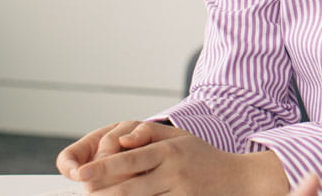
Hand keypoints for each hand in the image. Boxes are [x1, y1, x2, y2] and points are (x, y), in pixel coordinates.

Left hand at [66, 121, 291, 193]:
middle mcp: (173, 171)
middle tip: (83, 192)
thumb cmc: (203, 156)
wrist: (239, 179)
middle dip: (102, 191)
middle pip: (130, 186)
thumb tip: (121, 138)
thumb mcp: (180, 135)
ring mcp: (179, 192)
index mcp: (169, 150)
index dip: (103, 167)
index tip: (82, 173)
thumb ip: (149, 132)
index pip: (130, 159)